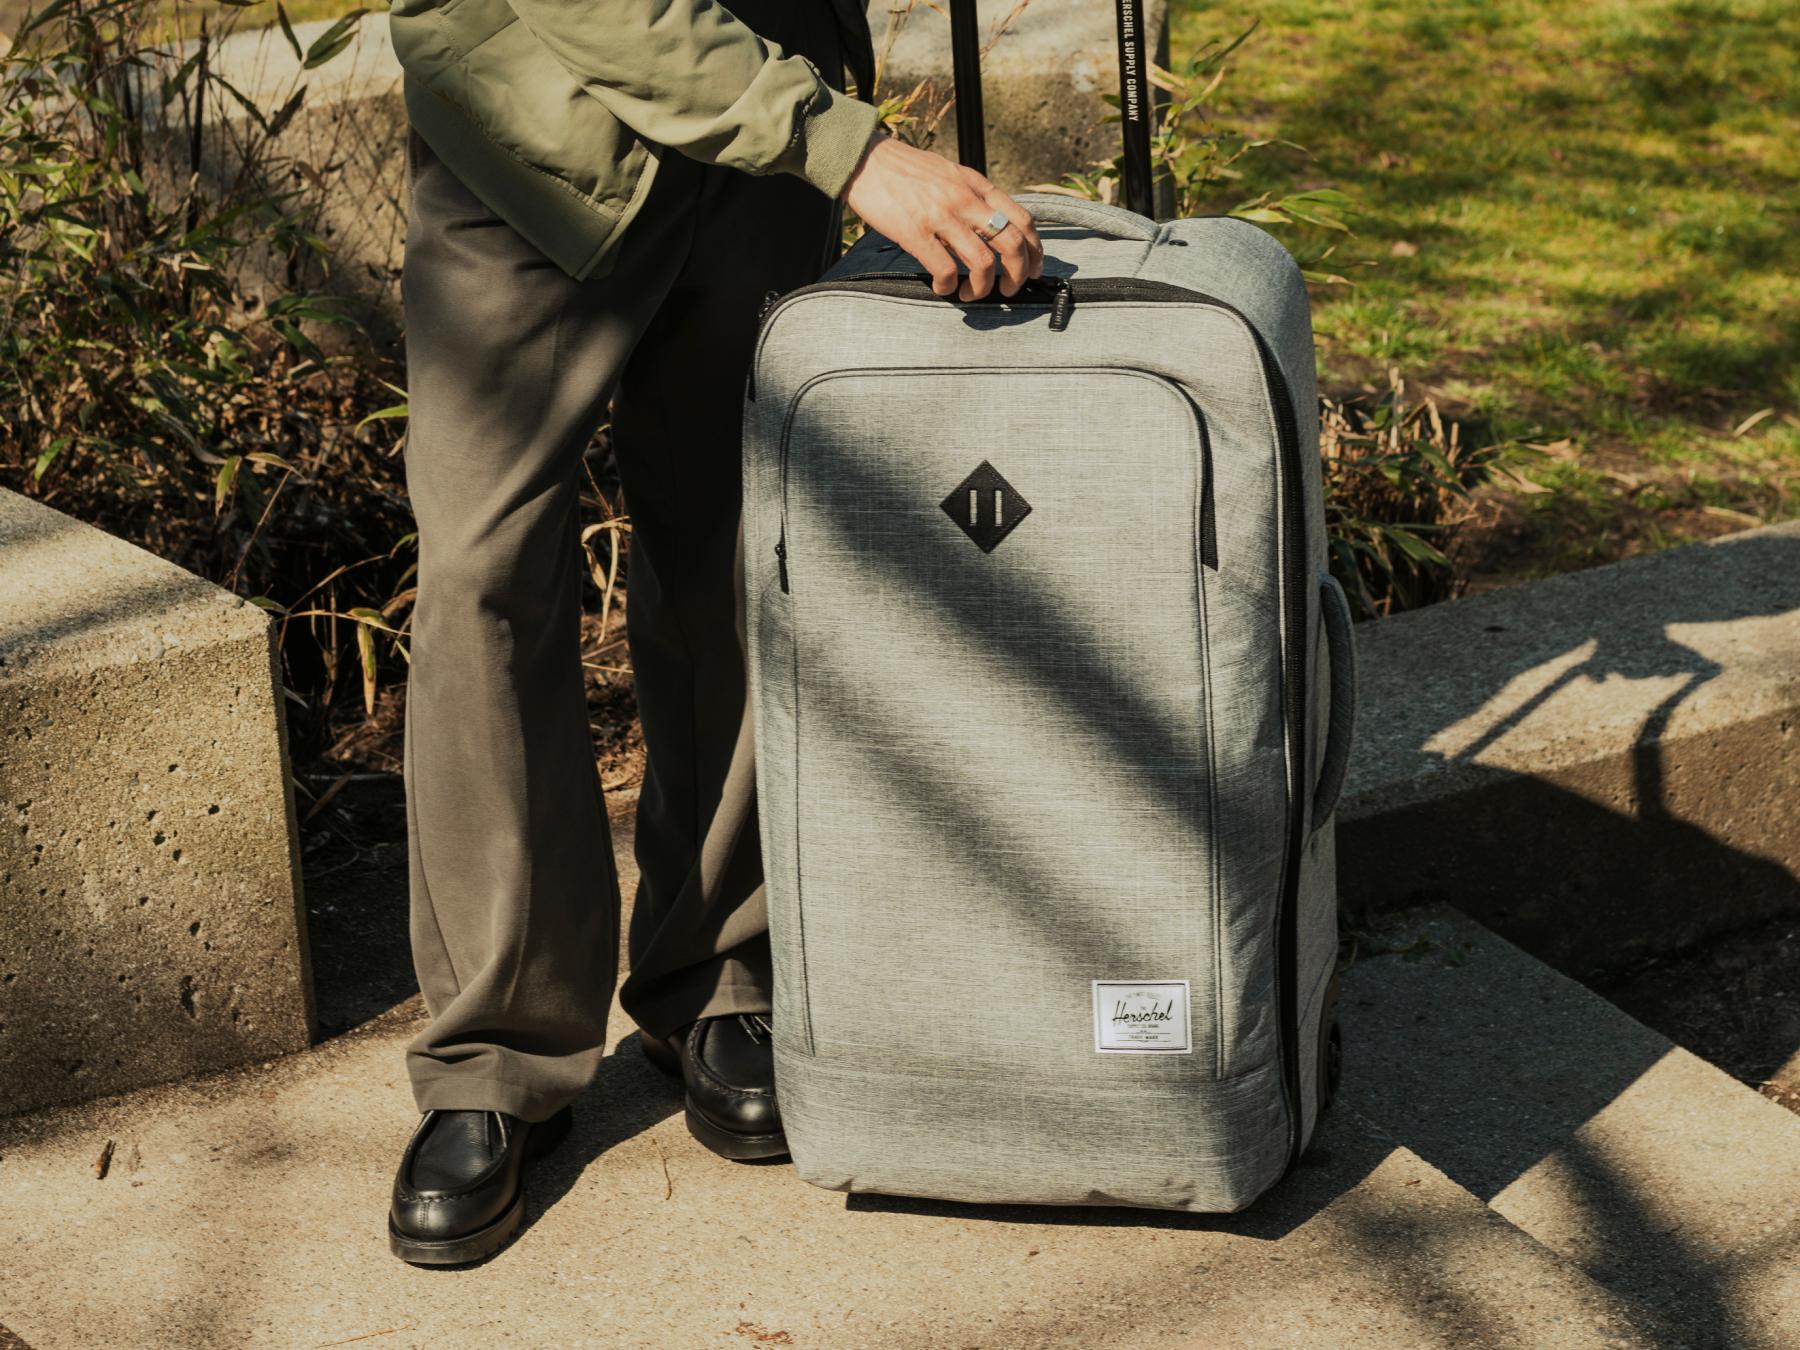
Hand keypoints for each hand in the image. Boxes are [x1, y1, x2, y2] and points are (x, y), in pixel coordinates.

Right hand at [841, 135, 1043, 301]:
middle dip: (1017, 275)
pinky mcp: (916, 233)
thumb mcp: (950, 174)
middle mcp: (965, 199)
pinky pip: (945, 270)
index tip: (1033, 269)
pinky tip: (944, 287)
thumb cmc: (905, 169)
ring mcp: (941, 216)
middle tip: (1009, 289)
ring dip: (982, 287)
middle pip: (1011, 244)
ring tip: (972, 293)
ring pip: (983, 262)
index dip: (1035, 250)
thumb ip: (973, 197)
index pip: (1022, 219)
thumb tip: (991, 225)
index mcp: (977, 185)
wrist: (866, 159)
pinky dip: (948, 286)